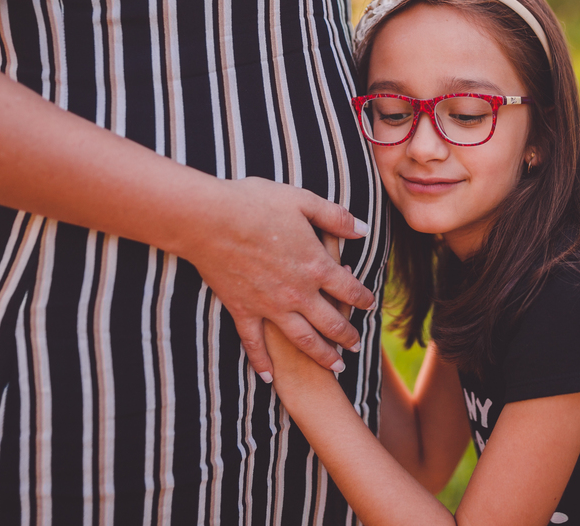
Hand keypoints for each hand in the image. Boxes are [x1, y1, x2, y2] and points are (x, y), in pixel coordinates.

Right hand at [177, 176, 372, 381]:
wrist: (209, 219)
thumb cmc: (256, 203)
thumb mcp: (303, 201)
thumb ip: (336, 218)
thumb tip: (363, 230)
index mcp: (316, 265)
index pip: (349, 288)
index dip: (363, 298)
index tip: (370, 306)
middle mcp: (298, 292)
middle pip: (331, 321)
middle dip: (347, 336)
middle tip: (356, 346)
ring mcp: (270, 306)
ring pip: (303, 339)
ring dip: (321, 354)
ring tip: (335, 366)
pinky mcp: (242, 311)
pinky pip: (254, 344)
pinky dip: (261, 362)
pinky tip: (268, 377)